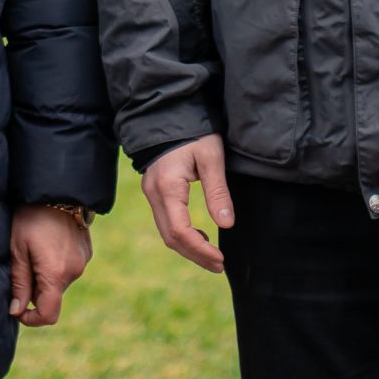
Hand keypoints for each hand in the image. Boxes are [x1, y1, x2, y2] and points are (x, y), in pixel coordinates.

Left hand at [7, 205, 92, 326]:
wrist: (56, 188)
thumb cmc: (31, 217)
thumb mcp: (18, 249)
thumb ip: (19, 282)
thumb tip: (16, 311)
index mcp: (56, 274)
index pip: (48, 314)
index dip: (31, 319)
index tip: (17, 309)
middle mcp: (74, 272)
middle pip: (52, 296)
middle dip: (35, 290)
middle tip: (21, 264)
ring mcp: (83, 261)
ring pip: (59, 282)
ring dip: (46, 276)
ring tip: (34, 249)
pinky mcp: (86, 252)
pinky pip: (69, 269)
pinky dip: (56, 265)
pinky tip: (48, 244)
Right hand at [140, 134, 234, 272]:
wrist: (169, 113)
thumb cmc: (194, 132)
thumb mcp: (212, 157)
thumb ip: (218, 192)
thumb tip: (227, 224)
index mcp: (168, 187)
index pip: (180, 231)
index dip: (200, 250)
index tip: (221, 259)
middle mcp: (154, 194)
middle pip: (170, 237)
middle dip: (195, 255)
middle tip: (219, 265)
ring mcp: (151, 193)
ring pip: (166, 232)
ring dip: (188, 248)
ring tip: (212, 257)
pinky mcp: (155, 191)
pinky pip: (165, 221)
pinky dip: (181, 235)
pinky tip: (200, 236)